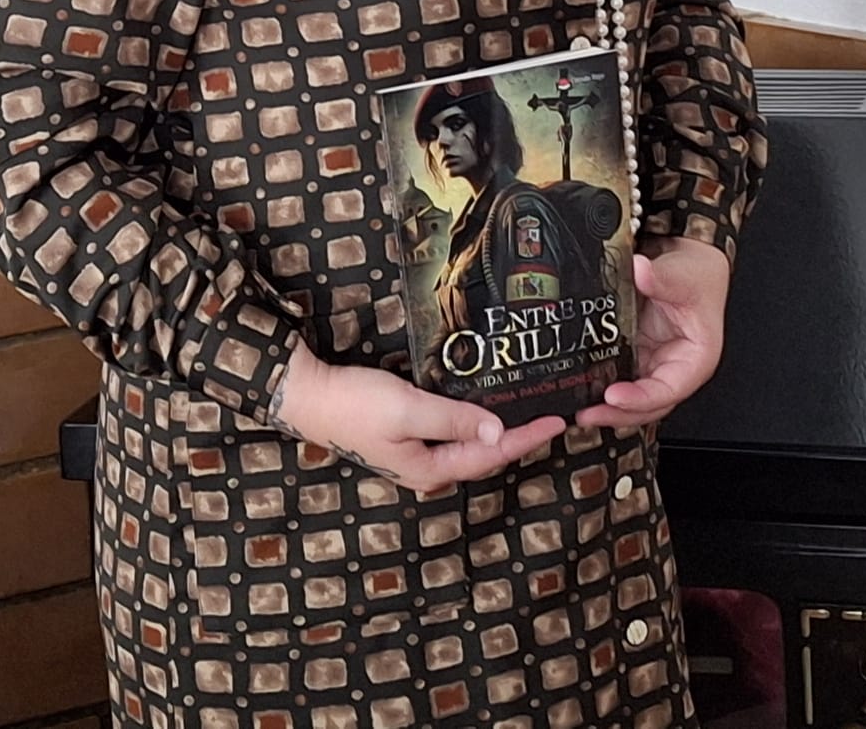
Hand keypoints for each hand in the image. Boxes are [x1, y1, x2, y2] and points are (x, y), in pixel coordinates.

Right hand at [268, 343, 564, 492]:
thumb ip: (454, 419)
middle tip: (550, 416)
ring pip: (467, 446)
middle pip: (482, 456)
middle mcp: (425, 469)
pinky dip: (472, 422)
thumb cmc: (356, 404)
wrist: (308, 396)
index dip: (526, 438)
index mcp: (429, 469)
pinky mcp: (404, 437)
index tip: (558, 422)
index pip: (490, 454)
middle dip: (517, 438)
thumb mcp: (409, 409)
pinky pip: (450, 434)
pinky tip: (482, 408)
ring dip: (496, 431)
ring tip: (526, 412)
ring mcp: (414, 454)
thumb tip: (498, 431)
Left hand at [576, 238, 731, 430]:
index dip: (642, 399)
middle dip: (618, 413)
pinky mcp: (635, 355)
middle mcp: (674, 368)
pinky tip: (580, 386)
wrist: (688, 266)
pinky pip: (618, 376)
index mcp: (695, 359)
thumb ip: (661, 277)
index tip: (615, 397)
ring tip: (579, 409)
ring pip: (632, 396)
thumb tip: (641, 271)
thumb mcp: (683, 276)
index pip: (669, 389)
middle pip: (648, 404)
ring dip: (607, 407)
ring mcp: (652, 363)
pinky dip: (601, 384)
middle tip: (588, 414)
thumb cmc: (697, 278)